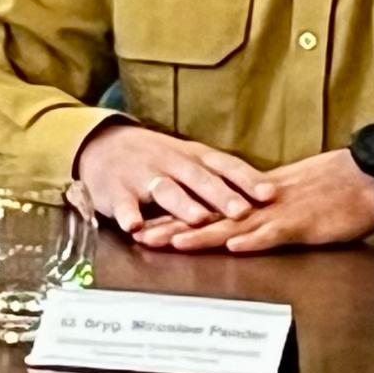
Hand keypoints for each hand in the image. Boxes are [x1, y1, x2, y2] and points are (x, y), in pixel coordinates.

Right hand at [71, 119, 273, 234]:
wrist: (103, 145)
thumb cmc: (158, 158)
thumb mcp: (191, 160)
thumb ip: (222, 177)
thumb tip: (269, 194)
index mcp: (193, 157)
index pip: (225, 166)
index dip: (247, 180)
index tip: (270, 194)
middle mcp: (171, 163)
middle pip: (199, 178)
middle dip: (220, 194)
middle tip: (241, 210)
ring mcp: (143, 176)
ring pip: (166, 190)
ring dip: (183, 204)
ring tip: (198, 218)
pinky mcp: (117, 191)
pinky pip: (124, 204)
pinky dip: (129, 215)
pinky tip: (135, 227)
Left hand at [135, 146, 373, 253]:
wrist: (366, 176)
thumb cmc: (331, 188)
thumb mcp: (286, 198)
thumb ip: (259, 210)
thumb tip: (234, 225)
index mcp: (253, 199)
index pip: (206, 209)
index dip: (174, 218)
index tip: (143, 225)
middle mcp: (259, 205)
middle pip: (210, 217)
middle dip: (173, 227)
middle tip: (140, 236)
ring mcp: (280, 213)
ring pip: (234, 225)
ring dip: (204, 234)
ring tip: (173, 241)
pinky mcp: (304, 223)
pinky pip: (276, 233)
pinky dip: (255, 240)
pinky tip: (235, 247)